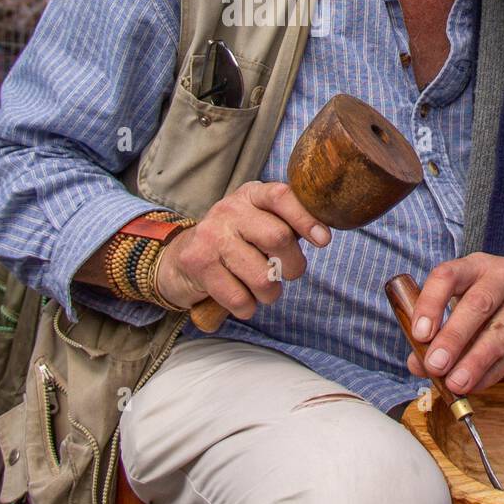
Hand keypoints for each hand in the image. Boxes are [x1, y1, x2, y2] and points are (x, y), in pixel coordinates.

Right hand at [154, 180, 329, 316]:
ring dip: (270, 293)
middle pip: (279, 237)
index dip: (306, 219)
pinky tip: (239, 298)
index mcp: (250, 195)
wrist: (180, 259)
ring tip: (259, 288)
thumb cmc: (234, 242)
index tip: (323, 240)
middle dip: (292, 266)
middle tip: (286, 274)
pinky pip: (241, 299)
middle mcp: (229, 210)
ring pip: (263, 277)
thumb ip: (287, 224)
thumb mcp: (258, 222)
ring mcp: (212, 236)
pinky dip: (247, 308)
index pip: (282, 196)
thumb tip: (322, 235)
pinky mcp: (199, 264)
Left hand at [405, 254, 503, 393]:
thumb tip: (416, 362)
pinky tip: (476, 384)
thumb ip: (437, 337)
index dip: (431, 303)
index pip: (447, 275)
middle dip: (453, 337)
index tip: (419, 334)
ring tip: (455, 383)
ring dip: (473, 361)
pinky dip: (492, 372)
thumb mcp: (463, 317)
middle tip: (435, 364)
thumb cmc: (493, 316)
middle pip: (477, 304)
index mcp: (474, 266)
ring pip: (499, 331)